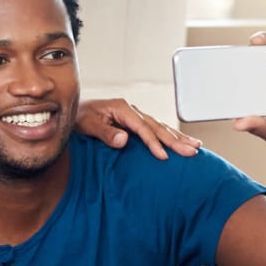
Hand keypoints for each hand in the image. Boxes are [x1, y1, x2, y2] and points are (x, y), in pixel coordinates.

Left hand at [77, 98, 200, 159]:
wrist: (70, 113)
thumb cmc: (77, 119)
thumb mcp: (87, 125)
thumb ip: (104, 132)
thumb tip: (124, 139)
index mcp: (121, 109)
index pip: (143, 128)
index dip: (153, 143)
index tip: (163, 157)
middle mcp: (130, 111)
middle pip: (157, 126)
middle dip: (176, 140)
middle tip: (193, 151)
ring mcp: (133, 117)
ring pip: (160, 127)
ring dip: (177, 138)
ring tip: (195, 147)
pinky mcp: (133, 123)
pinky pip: (154, 130)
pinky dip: (168, 137)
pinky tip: (179, 142)